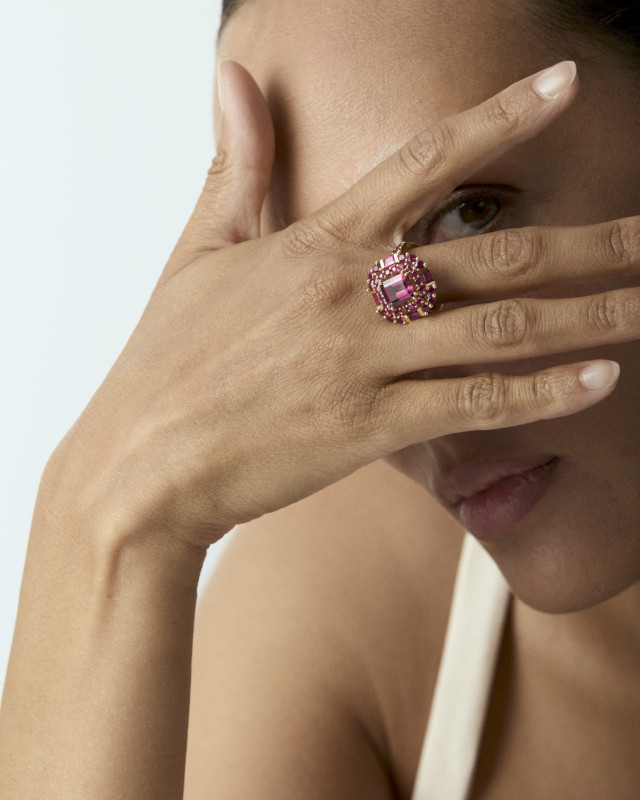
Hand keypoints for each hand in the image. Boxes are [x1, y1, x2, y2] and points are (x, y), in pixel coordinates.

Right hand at [49, 60, 637, 547]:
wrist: (143, 458)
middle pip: (493, 251)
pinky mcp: (368, 428)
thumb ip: (236, 164)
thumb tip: (233, 75)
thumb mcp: (200, 250)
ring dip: (589, 315)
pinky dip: (542, 394)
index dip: (499, 118)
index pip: (423, 159)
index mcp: (316, 242)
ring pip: (501, 328)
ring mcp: (363, 361)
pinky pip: (473, 405)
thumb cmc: (170, 358)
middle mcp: (351, 292)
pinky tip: (601, 380)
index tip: (562, 87)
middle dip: (587, 241)